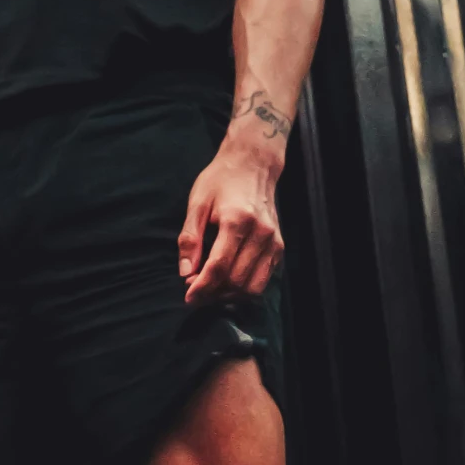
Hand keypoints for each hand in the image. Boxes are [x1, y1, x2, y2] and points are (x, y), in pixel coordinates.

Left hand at [178, 126, 284, 304]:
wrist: (253, 165)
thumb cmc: (220, 181)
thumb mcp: (197, 203)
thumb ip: (190, 239)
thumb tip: (185, 273)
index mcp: (238, 221)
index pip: (219, 267)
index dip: (202, 287)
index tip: (188, 298)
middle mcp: (261, 234)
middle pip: (236, 281)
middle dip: (213, 293)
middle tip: (195, 288)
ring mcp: (274, 241)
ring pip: (253, 287)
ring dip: (230, 295)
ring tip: (212, 287)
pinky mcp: (279, 247)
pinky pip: (264, 280)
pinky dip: (245, 287)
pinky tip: (228, 280)